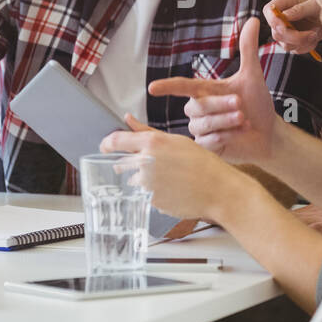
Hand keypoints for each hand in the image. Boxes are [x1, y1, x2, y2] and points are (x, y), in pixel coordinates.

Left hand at [100, 115, 255, 222]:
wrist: (217, 190)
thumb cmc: (202, 164)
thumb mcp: (175, 141)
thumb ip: (146, 131)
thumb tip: (127, 119)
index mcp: (151, 144)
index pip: (115, 141)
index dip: (106, 144)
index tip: (105, 147)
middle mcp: (145, 164)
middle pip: (120, 163)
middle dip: (130, 164)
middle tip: (153, 166)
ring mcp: (146, 185)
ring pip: (133, 181)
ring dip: (142, 180)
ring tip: (167, 179)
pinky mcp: (149, 202)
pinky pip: (143, 195)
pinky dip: (152, 193)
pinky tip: (171, 189)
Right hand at [147, 18, 280, 164]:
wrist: (269, 134)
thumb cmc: (257, 105)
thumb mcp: (252, 76)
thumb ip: (248, 50)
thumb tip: (252, 19)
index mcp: (205, 91)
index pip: (182, 87)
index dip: (167, 86)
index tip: (153, 87)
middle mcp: (199, 110)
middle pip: (197, 106)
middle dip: (219, 105)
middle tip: (240, 104)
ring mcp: (202, 130)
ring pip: (203, 124)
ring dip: (225, 121)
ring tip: (244, 120)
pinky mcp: (208, 147)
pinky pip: (208, 141)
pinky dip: (227, 136)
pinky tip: (241, 133)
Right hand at [264, 0, 321, 53]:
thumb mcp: (314, 4)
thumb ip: (299, 9)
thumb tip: (285, 15)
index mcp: (284, 3)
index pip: (268, 11)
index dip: (272, 20)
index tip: (284, 26)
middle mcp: (282, 18)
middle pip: (276, 32)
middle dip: (294, 37)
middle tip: (313, 34)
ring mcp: (286, 31)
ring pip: (285, 45)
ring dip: (303, 42)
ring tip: (316, 33)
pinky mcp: (293, 42)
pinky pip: (296, 50)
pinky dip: (307, 46)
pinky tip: (315, 37)